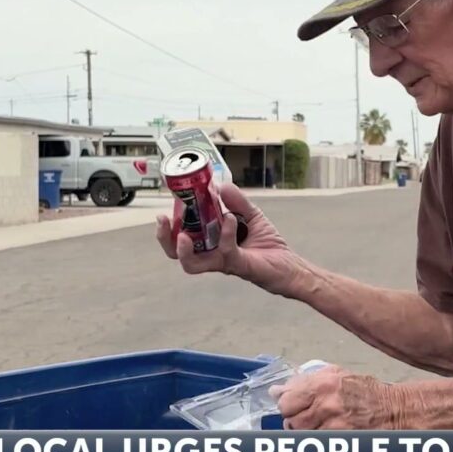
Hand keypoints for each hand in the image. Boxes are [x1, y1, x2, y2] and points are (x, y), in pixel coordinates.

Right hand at [156, 182, 303, 294]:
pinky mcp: (238, 265)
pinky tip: (230, 217)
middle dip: (164, 239)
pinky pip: (225, 250)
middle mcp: (212, 255)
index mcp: (210, 243)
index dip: (169, 228)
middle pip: (176, 254)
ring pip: (192, 263)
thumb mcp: (252, 215)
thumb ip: (237, 201)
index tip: (166, 209)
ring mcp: (223, 262)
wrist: (290, 266)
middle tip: (163, 220)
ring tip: (183, 233)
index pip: (181, 239)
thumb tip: (220, 185)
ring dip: (183, 248)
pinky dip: (225, 231)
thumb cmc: (268, 245)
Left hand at [269, 365, 397, 429]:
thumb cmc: (365, 391)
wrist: (392, 410)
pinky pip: (315, 442)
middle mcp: (325, 403)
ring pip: (300, 433)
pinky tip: (326, 433)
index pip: (285, 400)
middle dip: (292, 418)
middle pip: (289, 419)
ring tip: (317, 425)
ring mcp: (332, 424)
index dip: (286, 404)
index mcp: (323, 383)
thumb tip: (276, 391)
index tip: (291, 405)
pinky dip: (316, 439)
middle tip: (304, 416)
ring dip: (303, 431)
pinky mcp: (339, 439)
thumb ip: (304, 382)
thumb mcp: (335, 376)